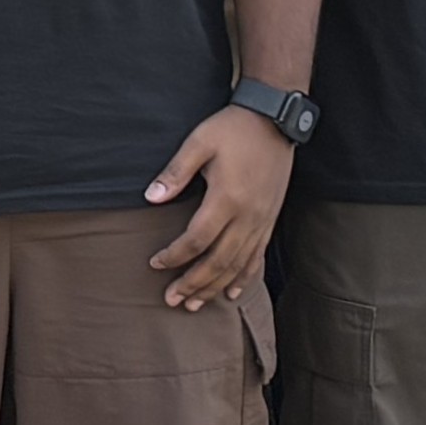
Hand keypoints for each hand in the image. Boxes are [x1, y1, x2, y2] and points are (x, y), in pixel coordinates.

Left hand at [143, 105, 297, 310]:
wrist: (275, 119)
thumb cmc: (233, 128)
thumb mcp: (199, 142)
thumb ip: (175, 172)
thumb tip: (151, 198)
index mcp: (227, 197)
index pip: (197, 239)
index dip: (175, 255)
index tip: (155, 263)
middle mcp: (248, 216)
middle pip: (218, 261)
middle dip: (194, 284)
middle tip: (172, 300)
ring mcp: (262, 220)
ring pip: (238, 265)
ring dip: (215, 287)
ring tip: (194, 304)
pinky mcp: (270, 219)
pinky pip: (257, 257)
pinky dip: (243, 277)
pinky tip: (232, 292)